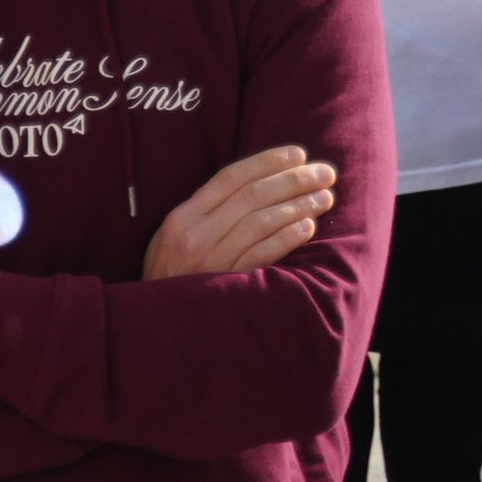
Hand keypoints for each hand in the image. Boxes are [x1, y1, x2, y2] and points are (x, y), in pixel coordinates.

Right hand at [140, 145, 337, 278]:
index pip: (230, 177)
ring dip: (299, 206)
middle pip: (253, 196)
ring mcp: (210, 262)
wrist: (156, 327)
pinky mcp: (227, 287)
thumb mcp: (172, 239)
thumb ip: (205, 213)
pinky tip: (309, 227)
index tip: (298, 154)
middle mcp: (195, 236)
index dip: (267, 162)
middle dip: (294, 179)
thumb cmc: (172, 277)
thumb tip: (257, 184)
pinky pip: (263, 256)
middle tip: (324, 172)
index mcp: (182, 218)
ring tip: (325, 198)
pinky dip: (288, 238)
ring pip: (262, 222)